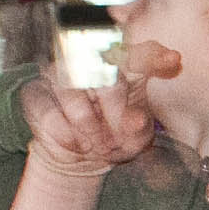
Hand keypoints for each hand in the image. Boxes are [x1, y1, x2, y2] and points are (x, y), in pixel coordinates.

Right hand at [20, 62, 163, 183]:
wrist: (80, 157)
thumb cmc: (115, 139)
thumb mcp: (135, 139)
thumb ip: (139, 128)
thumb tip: (134, 121)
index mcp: (121, 67)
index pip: (138, 52)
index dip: (153, 54)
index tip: (173, 59)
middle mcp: (88, 62)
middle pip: (104, 72)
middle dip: (116, 112)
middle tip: (119, 140)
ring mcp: (58, 74)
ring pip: (73, 94)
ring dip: (89, 128)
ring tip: (98, 146)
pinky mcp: (34, 93)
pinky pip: (50, 113)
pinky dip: (67, 136)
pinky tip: (76, 144)